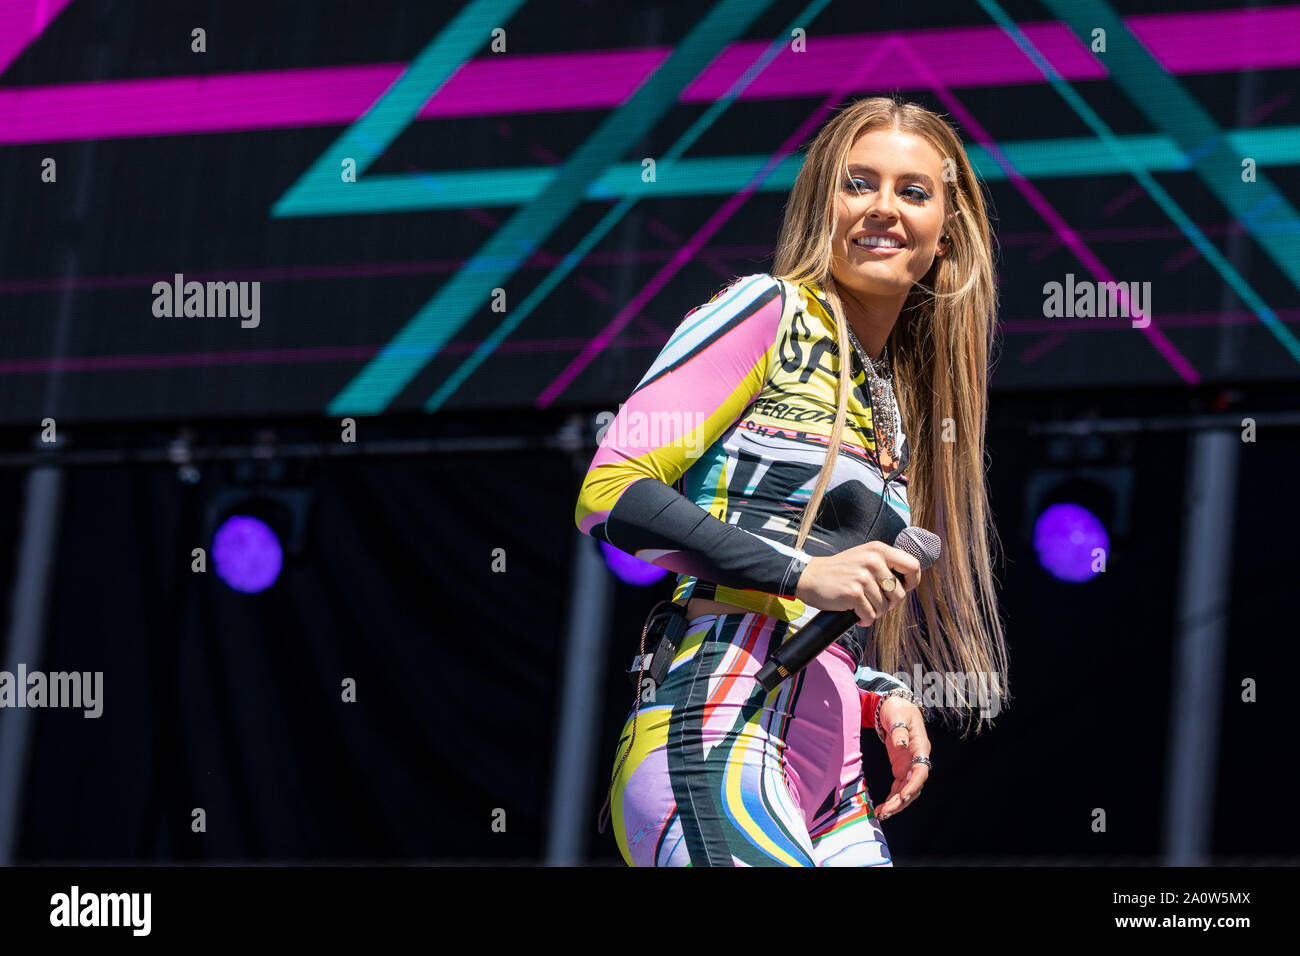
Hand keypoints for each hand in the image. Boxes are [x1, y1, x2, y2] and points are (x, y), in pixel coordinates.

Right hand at [793, 541, 920, 626]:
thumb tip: (910, 581)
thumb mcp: (865, 557)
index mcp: (879, 550)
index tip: (903, 588)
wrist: (810, 576)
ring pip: (885, 607)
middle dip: (890, 604)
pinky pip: (870, 615)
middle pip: (900, 593)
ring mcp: (863, 577)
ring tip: (863, 606)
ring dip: (875, 612)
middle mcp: (873, 561)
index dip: (912, 581)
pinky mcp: (853, 593)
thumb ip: (886, 564)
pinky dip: (864, 619)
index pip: (913, 565)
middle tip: (876, 602)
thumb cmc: (840, 570)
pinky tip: (856, 614)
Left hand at [874, 696, 929, 821]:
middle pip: (914, 785)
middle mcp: (918, 759)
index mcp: (920, 747)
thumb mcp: (897, 715)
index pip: (921, 770)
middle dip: (902, 800)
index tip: (903, 796)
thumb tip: (902, 744)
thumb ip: (899, 730)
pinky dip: (892, 799)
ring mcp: (910, 765)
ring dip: (896, 804)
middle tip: (886, 811)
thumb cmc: (898, 709)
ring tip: (882, 814)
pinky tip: (882, 808)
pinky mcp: (901, 768)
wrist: (896, 706)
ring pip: (907, 790)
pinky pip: (898, 788)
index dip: (913, 784)